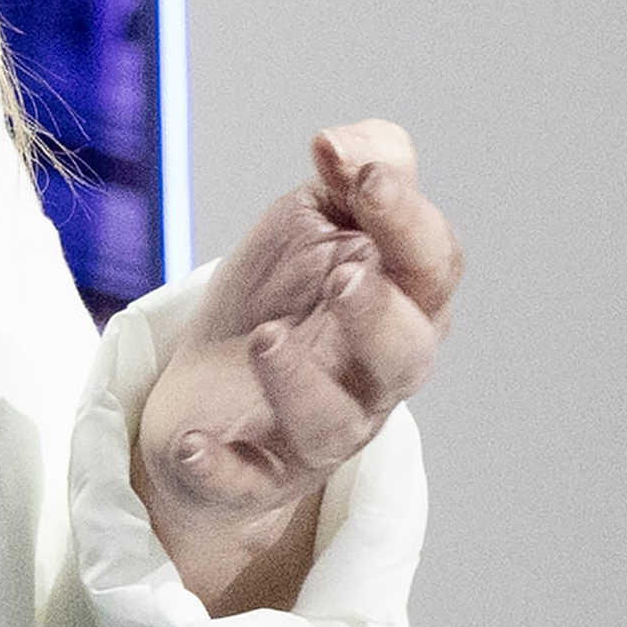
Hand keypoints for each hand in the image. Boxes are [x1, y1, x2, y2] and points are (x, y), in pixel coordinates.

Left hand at [132, 124, 461, 615]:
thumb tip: (340, 145)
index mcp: (400, 301)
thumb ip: (357, 170)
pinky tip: (195, 442)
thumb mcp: (318, 219)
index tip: (362, 178)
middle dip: (379, 319)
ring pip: (333, 424)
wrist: (207, 383)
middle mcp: (372, 373)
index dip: (407, 222)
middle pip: (406, 357)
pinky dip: (222, 466)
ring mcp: (319, 429)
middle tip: (343, 278)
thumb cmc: (282, 296)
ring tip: (266, 341)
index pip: (431, 266)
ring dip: (301, 385)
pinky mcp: (255, 472)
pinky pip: (246, 482)